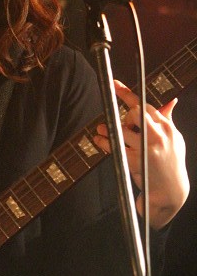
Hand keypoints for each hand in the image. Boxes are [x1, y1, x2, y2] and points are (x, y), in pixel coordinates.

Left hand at [93, 80, 188, 229]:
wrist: (171, 190)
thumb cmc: (171, 162)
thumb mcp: (174, 139)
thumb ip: (167, 119)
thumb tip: (171, 101)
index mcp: (168, 128)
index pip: (146, 105)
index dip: (128, 94)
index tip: (115, 85)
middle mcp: (159, 136)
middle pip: (136, 113)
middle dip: (125, 116)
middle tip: (123, 124)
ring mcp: (147, 148)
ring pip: (123, 129)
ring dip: (110, 127)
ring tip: (102, 128)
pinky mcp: (136, 160)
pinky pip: (115, 146)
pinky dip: (104, 141)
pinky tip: (99, 139)